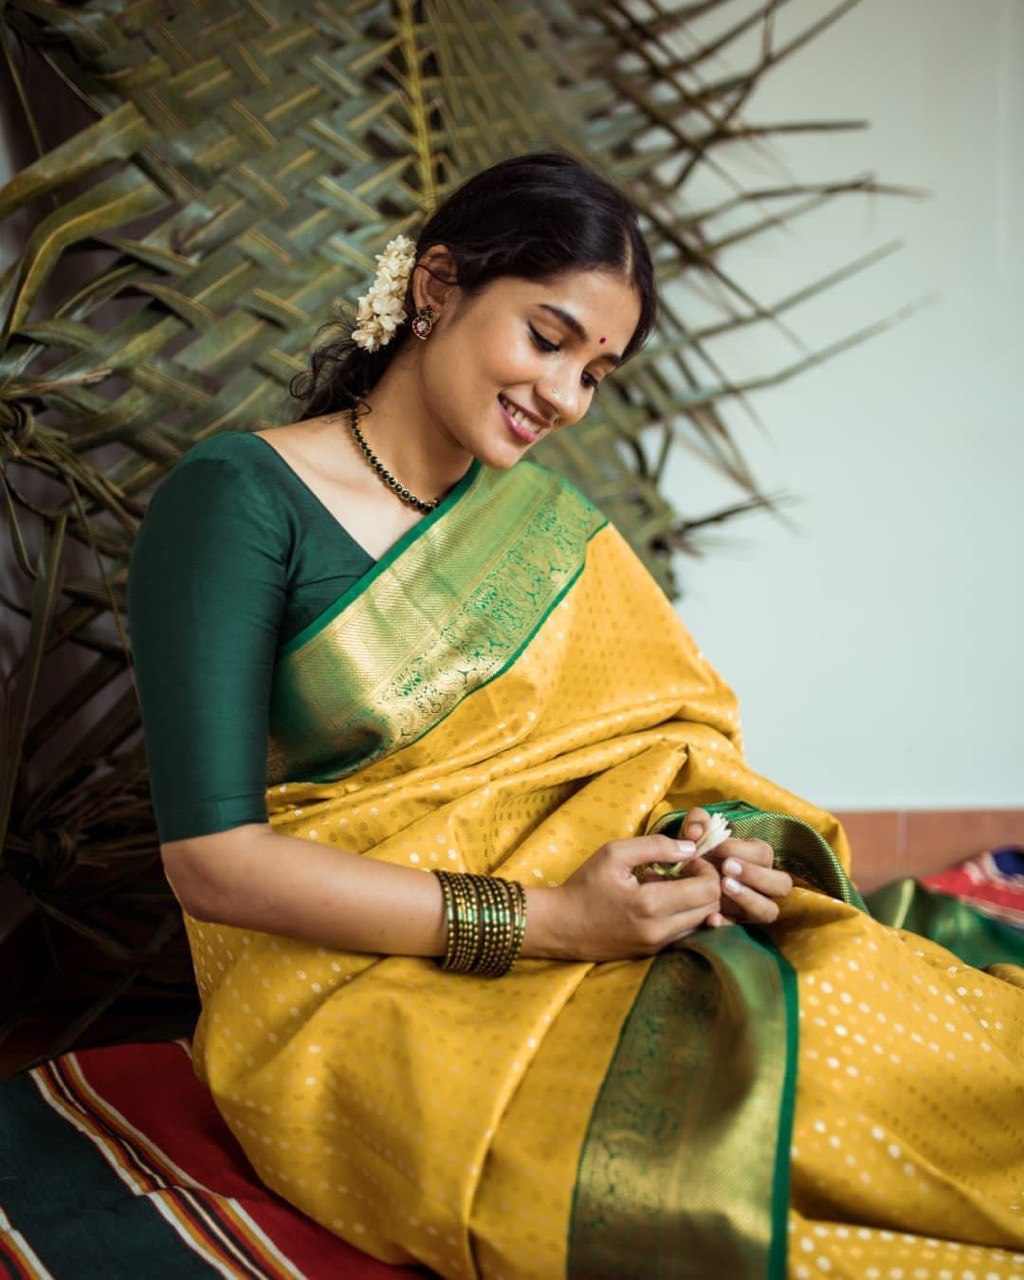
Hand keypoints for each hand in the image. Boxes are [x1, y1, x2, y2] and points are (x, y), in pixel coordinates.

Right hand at [548, 834, 722, 960]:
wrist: (560, 925)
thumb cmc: (585, 885)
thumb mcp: (614, 853)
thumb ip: (656, 846)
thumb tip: (691, 847)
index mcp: (651, 904)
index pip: (708, 889)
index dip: (707, 869)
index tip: (688, 858)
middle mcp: (660, 930)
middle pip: (711, 908)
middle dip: (707, 885)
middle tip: (685, 870)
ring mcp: (657, 946)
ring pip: (702, 923)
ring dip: (697, 902)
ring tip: (673, 886)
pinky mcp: (653, 953)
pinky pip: (686, 933)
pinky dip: (685, 916)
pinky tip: (664, 903)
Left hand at [679, 807, 792, 926]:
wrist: (678, 877)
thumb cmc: (694, 849)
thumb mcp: (692, 831)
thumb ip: (696, 821)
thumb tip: (697, 832)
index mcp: (757, 857)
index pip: (763, 853)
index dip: (741, 849)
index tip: (715, 847)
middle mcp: (762, 885)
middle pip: (781, 884)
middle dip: (755, 875)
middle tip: (727, 868)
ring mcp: (751, 907)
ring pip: (769, 910)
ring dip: (749, 899)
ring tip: (723, 887)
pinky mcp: (736, 924)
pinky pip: (740, 930)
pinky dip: (727, 924)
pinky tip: (711, 917)